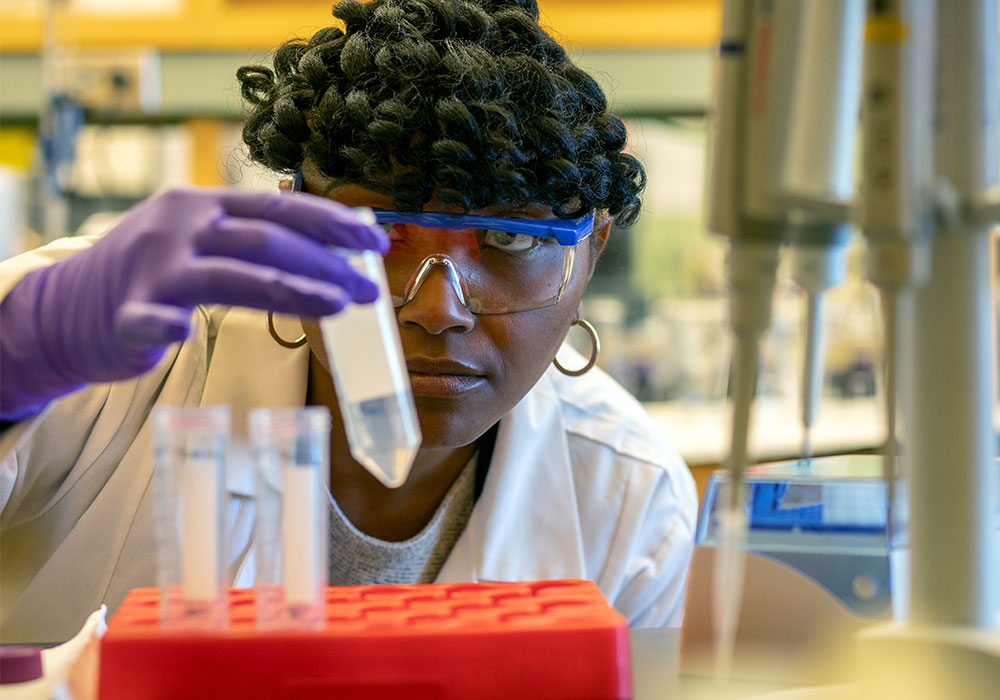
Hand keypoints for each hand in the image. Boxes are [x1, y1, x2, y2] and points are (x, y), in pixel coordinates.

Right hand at [0, 187, 387, 419]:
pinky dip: (164, 327)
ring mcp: (153, 271)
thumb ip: (257, 243)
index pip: (280, 207)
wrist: (69, 307)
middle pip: (266, 242)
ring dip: (289, 291)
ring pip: (229, 278)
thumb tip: (332, 256)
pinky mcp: (125, 316)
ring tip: (336, 307)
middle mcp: (182, 228)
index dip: (332, 223)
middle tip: (368, 292)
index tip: (375, 243)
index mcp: (207, 205)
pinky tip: (182, 333)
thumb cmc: (156, 274)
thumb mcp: (205, 239)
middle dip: (326, 265)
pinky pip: (147, 321)